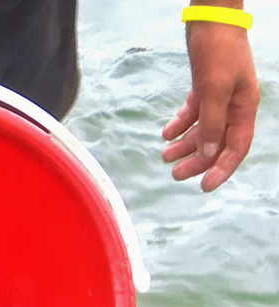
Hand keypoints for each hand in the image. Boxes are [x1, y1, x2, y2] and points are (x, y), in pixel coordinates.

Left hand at [162, 19, 259, 190]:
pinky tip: (166, 134)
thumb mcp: (214, 89)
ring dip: (185, 145)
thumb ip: (211, 122)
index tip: (204, 186)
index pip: (236, 147)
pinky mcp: (205, 88)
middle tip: (174, 173)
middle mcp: (234, 106)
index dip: (222, 169)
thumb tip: (209, 152)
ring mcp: (220, 97)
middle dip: (196, 160)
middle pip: (217, 142)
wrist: (210, 18)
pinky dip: (181, 125)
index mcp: (244, 108)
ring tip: (165, 156)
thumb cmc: (217, 50)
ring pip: (203, 130)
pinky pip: (194, 114)